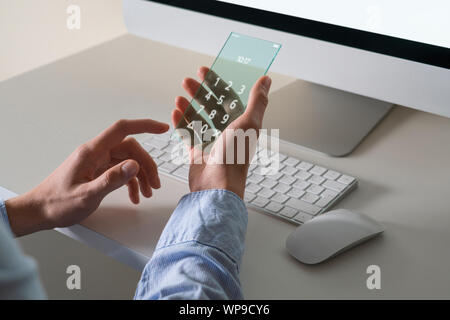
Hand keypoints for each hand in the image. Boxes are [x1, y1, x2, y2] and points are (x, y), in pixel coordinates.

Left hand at [6, 119, 168, 235]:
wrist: (39, 211)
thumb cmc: (57, 203)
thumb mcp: (87, 195)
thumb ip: (111, 179)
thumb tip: (134, 165)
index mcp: (92, 152)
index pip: (122, 129)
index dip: (144, 125)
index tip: (163, 129)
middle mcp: (96, 153)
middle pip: (130, 149)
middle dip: (147, 165)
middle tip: (155, 184)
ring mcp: (97, 162)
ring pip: (128, 161)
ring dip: (141, 175)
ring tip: (148, 192)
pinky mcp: (98, 172)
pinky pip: (120, 172)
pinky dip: (131, 183)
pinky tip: (135, 196)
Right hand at [171, 67, 271, 198]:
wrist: (217, 185)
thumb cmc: (235, 157)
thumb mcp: (249, 123)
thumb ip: (257, 101)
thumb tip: (266, 80)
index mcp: (241, 124)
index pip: (228, 97)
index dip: (216, 83)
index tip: (204, 71)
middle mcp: (227, 132)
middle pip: (211, 106)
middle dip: (199, 92)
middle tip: (187, 81)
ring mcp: (211, 142)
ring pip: (198, 118)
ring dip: (188, 106)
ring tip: (179, 96)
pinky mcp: (197, 153)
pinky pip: (188, 134)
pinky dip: (181, 122)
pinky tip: (175, 112)